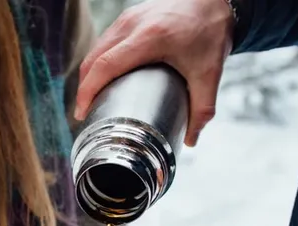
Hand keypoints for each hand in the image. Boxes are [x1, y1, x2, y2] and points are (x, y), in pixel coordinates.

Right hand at [74, 0, 235, 145]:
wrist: (216, 1)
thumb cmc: (211, 31)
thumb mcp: (210, 73)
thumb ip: (202, 110)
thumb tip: (191, 140)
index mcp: (149, 38)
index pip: (105, 65)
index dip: (87, 91)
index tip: (82, 112)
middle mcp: (132, 24)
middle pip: (93, 58)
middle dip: (83, 88)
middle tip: (85, 112)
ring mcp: (128, 18)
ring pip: (96, 48)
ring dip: (89, 74)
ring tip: (92, 98)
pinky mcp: (129, 17)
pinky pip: (104, 41)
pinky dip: (98, 61)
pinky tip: (104, 77)